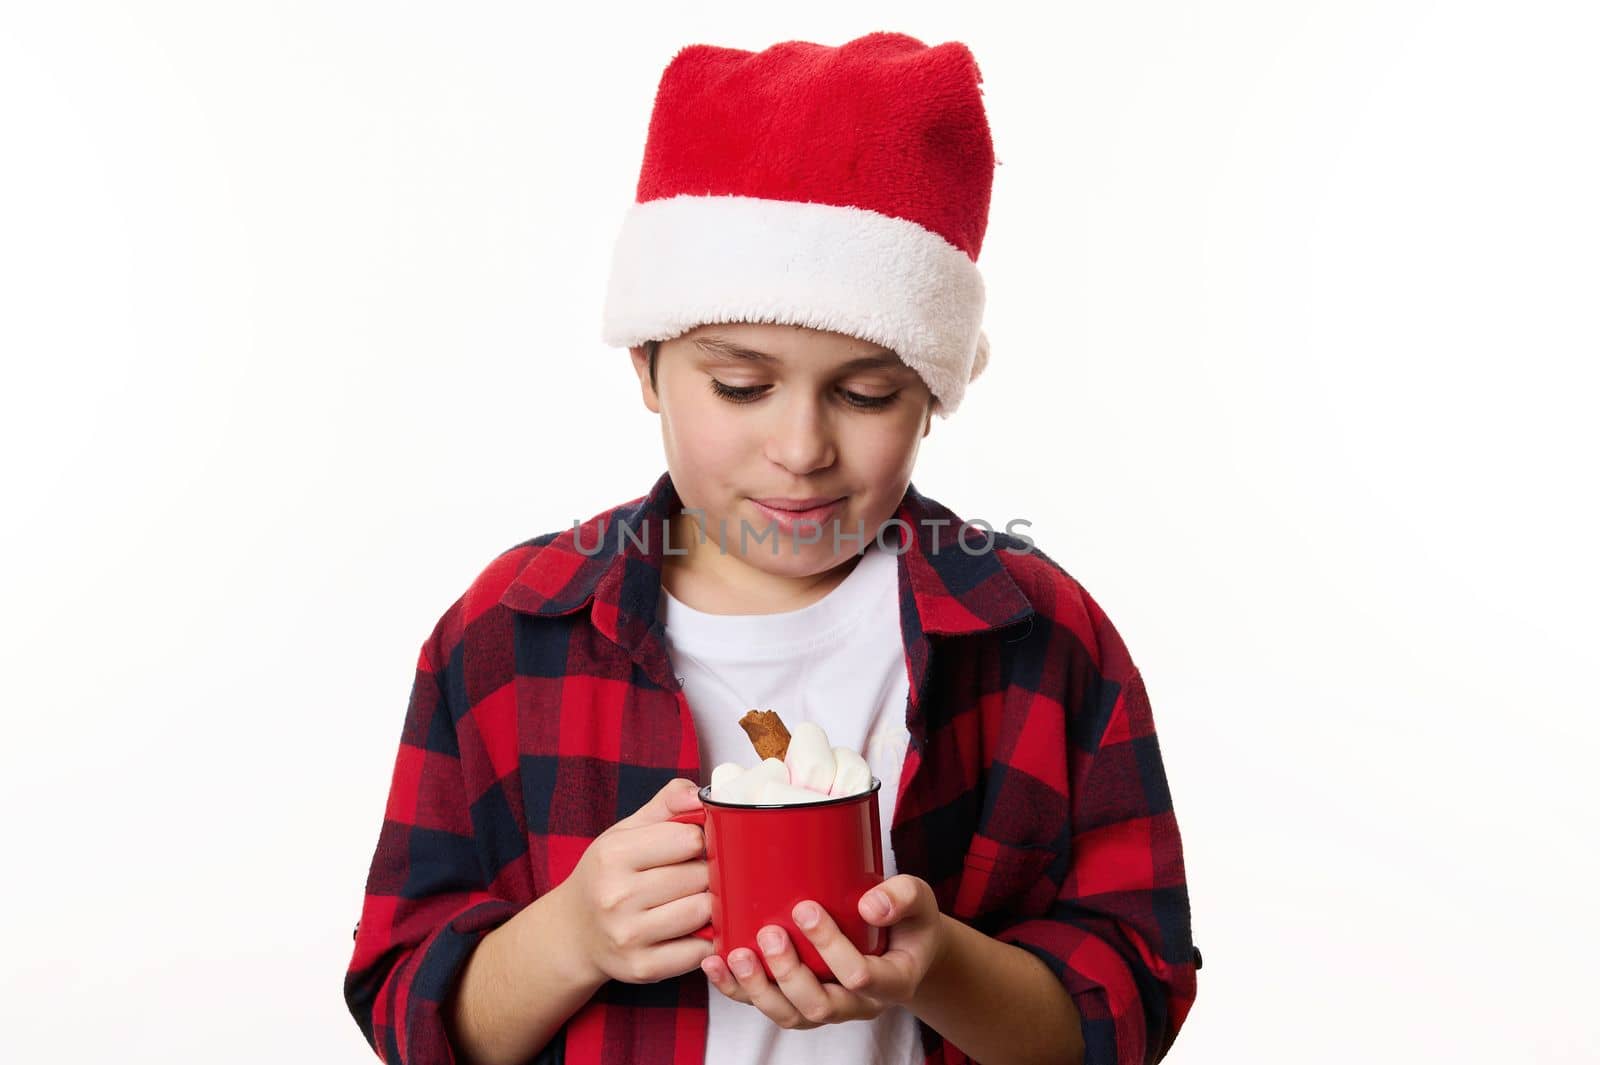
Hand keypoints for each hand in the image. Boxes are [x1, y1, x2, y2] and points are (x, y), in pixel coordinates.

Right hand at [563, 778, 713, 984]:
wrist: (575, 931)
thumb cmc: (609, 875)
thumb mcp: (627, 831)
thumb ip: (666, 804)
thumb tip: (698, 795)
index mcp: (613, 855)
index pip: (690, 839)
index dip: (701, 840)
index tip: (692, 846)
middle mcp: (616, 897)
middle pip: (700, 876)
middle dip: (708, 872)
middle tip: (695, 875)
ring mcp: (629, 936)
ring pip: (704, 911)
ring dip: (710, 905)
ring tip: (695, 898)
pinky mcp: (643, 968)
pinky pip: (700, 950)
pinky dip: (706, 939)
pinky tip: (693, 929)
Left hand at [700, 874, 948, 1028]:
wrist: (902, 946)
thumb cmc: (908, 920)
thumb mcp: (919, 902)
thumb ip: (902, 897)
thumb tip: (869, 905)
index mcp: (891, 982)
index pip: (860, 977)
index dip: (831, 948)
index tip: (806, 907)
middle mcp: (858, 1004)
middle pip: (820, 1005)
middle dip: (789, 973)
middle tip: (770, 934)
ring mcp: (827, 1007)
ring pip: (789, 1015)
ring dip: (758, 989)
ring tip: (735, 955)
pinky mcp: (799, 1002)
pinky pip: (766, 1006)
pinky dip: (736, 990)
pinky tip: (715, 964)